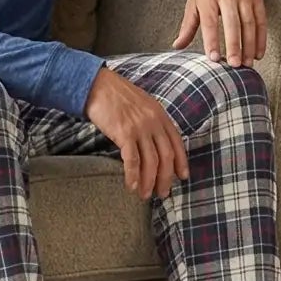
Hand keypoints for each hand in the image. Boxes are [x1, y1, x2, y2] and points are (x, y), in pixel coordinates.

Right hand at [85, 67, 188, 198]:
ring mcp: (140, 127)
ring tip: (145, 195)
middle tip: (163, 193)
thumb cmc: (116, 96)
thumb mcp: (142, 105)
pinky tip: (131, 186)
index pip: (177, 142)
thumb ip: (151, 120)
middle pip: (166, 156)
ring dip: (149, 181)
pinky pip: (132, 160)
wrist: (97, 85)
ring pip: (151, 161)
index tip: (183, 176)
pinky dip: (133, 175)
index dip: (181, 161)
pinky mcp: (124, 133)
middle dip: (166, 177)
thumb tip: (154, 142)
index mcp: (160, 115)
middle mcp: (154, 121)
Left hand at [174, 0, 266, 66]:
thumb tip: (177, 46)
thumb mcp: (194, 0)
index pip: (210, 22)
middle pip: (232, 23)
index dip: (212, 40)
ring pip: (249, 23)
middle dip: (234, 45)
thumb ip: (188, 25)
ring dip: (249, 45)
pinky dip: (261, 38)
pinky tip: (258, 52)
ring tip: (246, 63)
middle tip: (234, 64)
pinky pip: (261, 20)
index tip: (213, 57)